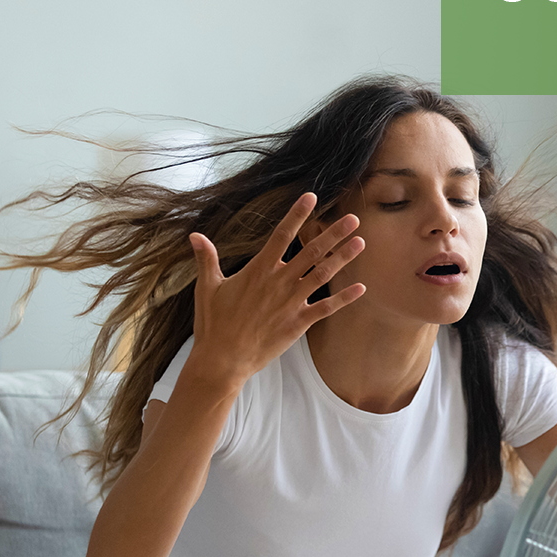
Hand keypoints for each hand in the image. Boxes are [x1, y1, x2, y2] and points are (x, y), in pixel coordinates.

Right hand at [185, 192, 364, 388]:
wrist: (223, 359)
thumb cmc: (214, 323)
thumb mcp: (207, 287)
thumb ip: (206, 259)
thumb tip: (195, 235)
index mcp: (258, 270)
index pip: (281, 235)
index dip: (297, 215)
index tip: (311, 197)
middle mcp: (279, 282)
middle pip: (311, 252)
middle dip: (333, 234)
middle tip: (353, 219)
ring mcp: (291, 303)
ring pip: (322, 275)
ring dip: (342, 259)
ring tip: (361, 242)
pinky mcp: (298, 324)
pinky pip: (326, 308)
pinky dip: (344, 299)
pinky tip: (361, 288)